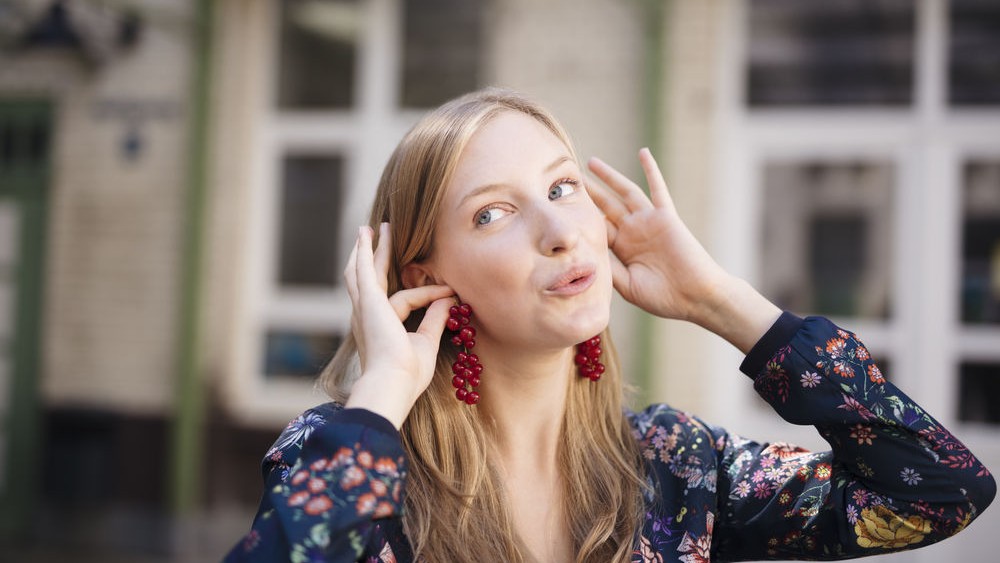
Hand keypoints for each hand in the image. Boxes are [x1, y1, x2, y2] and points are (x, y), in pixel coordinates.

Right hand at [343, 223, 454, 428]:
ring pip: (362, 271)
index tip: (452, 291)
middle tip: (375, 234)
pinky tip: (367, 236)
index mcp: (377, 328)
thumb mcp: (426, 342)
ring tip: (371, 230)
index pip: (403, 300)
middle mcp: (365, 316)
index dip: (429, 294)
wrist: (392, 383)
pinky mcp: (367, 302)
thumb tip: (450, 300)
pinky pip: (364, 270)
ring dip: (367, 249)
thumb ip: (435, 319)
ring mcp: (364, 308)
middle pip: (369, 278)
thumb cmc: (408, 374)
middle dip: (374, 256)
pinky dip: (365, 252)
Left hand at [587, 149, 779, 352]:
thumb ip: (610, 270)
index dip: (580, 218)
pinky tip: (643, 153)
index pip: (597, 228)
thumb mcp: (628, 286)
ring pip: (625, 193)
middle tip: (569, 178)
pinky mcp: (666, 216)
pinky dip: (651, 170)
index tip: (560, 208)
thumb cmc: (664, 297)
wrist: (695, 297)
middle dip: (589, 192)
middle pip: (606, 207)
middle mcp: (634, 232)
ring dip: (609, 177)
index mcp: (622, 250)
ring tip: (591, 162)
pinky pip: (657, 189)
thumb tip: (587, 257)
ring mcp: (649, 222)